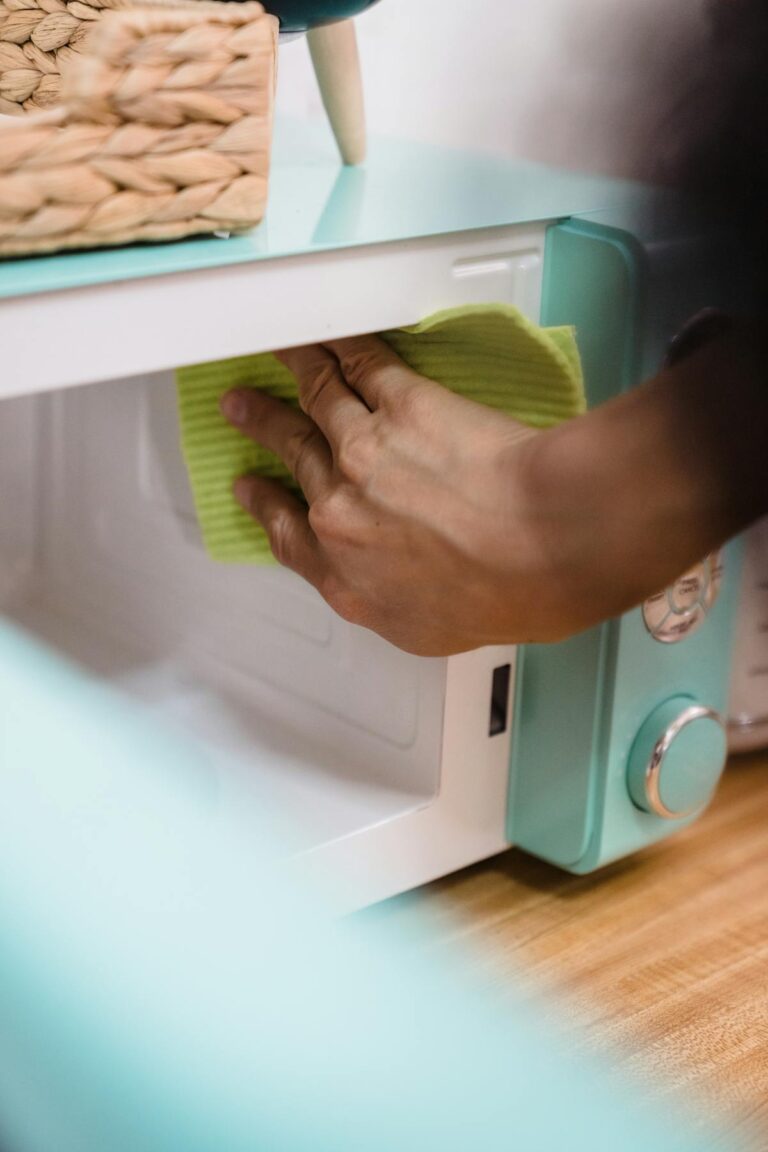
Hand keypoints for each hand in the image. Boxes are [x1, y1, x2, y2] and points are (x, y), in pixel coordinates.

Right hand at [220, 324, 767, 655]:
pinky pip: (358, 364)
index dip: (265, 506)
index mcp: (345, 576)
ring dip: (292, 369)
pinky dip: (337, 344)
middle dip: (264, 426)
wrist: (538, 546)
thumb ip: (394, 604)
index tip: (252, 489)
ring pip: (315, 398)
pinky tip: (328, 335)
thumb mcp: (430, 630)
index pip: (288, 535)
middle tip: (242, 406)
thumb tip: (400, 590)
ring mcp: (364, 450)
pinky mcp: (403, 404)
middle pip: (293, 454)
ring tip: (277, 353)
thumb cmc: (504, 595)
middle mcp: (341, 510)